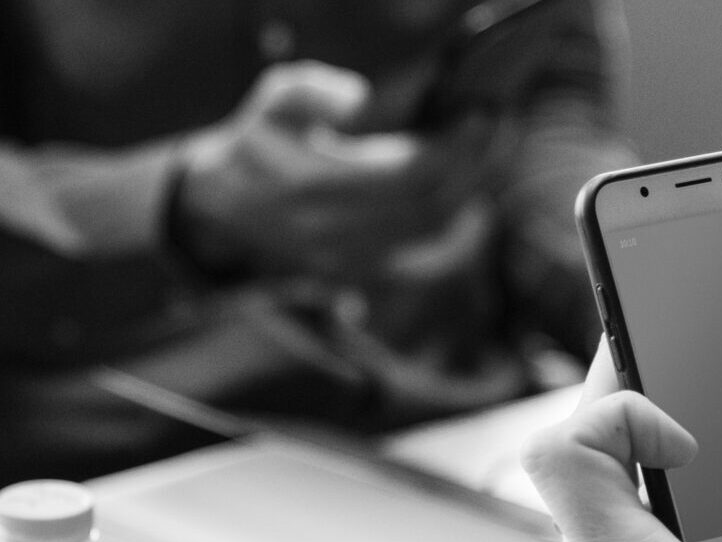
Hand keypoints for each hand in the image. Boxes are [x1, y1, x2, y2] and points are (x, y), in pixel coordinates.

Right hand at [172, 60, 491, 277]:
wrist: (226, 204)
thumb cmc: (258, 142)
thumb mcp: (272, 100)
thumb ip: (311, 91)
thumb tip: (357, 97)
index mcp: (315, 186)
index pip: (408, 175)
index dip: (453, 147)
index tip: (478, 112)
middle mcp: (335, 231)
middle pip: (431, 206)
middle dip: (473, 165)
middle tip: (496, 125)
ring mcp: (348, 258)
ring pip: (433, 233)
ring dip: (471, 191)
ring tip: (489, 150)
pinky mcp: (359, 271)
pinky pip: (424, 254)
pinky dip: (454, 222)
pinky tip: (469, 188)